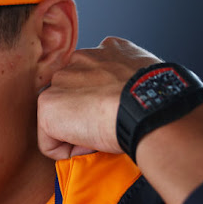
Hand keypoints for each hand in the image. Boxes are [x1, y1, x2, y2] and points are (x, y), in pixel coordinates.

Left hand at [37, 37, 160, 159]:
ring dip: (79, 133)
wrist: (145, 104)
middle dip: (87, 116)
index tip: (118, 114)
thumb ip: (127, 79)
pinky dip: (69, 152)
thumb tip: (126, 98)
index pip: (93, 79)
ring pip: (61, 120)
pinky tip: (91, 142)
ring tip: (103, 133)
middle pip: (74, 99)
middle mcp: (78, 59)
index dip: (105, 103)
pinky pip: (50, 143)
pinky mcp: (47, 105)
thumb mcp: (145, 77)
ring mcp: (59, 81)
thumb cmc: (155, 98)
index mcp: (104, 51)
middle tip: (110, 125)